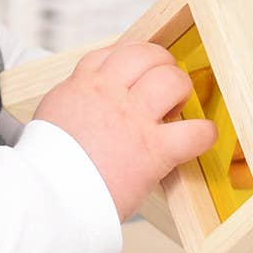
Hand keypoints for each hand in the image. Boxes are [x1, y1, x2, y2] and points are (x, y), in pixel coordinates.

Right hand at [32, 41, 216, 221]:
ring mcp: (133, 120)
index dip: (132, 57)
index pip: (112, 54)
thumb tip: (88, 106)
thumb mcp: (52, 120)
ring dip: (181, 90)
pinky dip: (204, 134)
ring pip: (171, 80)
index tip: (139, 70)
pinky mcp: (153, 150)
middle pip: (145, 55)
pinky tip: (201, 138)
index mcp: (82, 87)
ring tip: (178, 107)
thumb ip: (75, 106)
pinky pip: (194, 132)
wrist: (49, 198)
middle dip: (161, 64)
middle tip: (166, 83)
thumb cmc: (48, 169)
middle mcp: (108, 95)